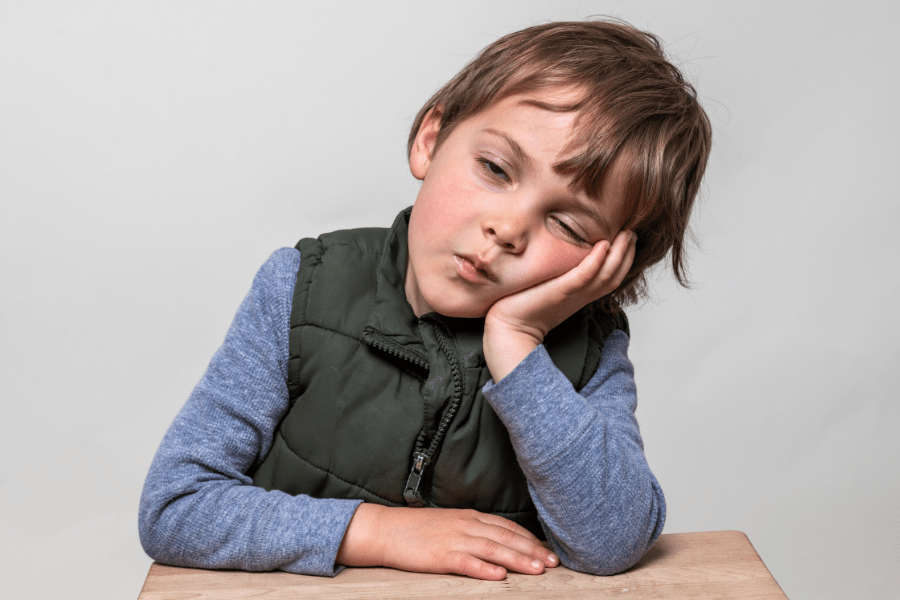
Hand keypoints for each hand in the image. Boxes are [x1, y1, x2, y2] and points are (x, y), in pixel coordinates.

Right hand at [335, 503, 558, 579]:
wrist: (387, 530)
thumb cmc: (418, 529)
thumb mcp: (452, 523)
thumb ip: (475, 529)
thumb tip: (500, 541)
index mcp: (470, 517)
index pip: (508, 527)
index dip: (530, 540)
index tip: (549, 552)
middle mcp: (466, 525)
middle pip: (506, 538)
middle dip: (532, 551)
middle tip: (553, 564)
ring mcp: (454, 540)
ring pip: (493, 550)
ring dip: (517, 560)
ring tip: (537, 570)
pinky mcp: (440, 556)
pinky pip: (466, 562)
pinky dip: (484, 569)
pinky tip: (500, 577)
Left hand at [483, 230, 635, 381]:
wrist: (507, 327)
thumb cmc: (522, 305)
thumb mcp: (547, 285)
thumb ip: (558, 272)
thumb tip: (559, 250)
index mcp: (580, 294)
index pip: (611, 276)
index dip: (624, 258)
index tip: (628, 237)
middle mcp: (580, 295)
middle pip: (614, 275)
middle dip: (627, 253)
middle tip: (632, 232)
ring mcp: (571, 294)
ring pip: (605, 275)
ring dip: (619, 254)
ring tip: (626, 234)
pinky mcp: (559, 292)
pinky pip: (582, 277)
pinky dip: (595, 262)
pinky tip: (602, 246)